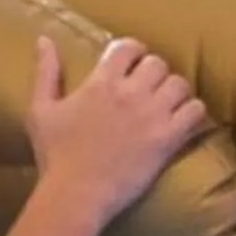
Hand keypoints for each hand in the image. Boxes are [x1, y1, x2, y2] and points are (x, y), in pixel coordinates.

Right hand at [24, 36, 209, 223]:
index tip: (133, 63)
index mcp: (101, 82)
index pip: (128, 47)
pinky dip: (193, 112)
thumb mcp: (40, 110)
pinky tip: (184, 121)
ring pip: (180, 83)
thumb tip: (44, 39)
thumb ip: (46, 72)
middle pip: (158, 63)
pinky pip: (195, 111)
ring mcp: (151, 114)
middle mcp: (129, 92)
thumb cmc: (54, 156)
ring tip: (169, 103)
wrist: (74, 196)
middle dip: (155, 73)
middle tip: (150, 88)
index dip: (134, 51)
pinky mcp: (167, 138)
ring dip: (175, 91)